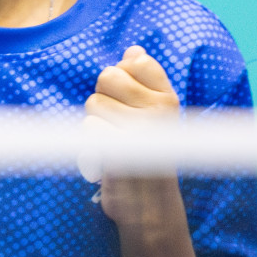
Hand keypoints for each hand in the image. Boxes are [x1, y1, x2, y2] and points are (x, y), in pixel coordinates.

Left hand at [83, 45, 180, 227]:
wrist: (149, 207)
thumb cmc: (147, 156)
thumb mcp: (153, 116)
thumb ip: (145, 83)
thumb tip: (134, 50)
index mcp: (168, 99)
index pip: (136, 61)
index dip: (122, 77)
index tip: (129, 102)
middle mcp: (160, 111)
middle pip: (108, 76)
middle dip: (103, 99)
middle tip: (117, 125)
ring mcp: (142, 130)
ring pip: (93, 103)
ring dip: (94, 123)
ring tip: (113, 142)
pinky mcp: (121, 149)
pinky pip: (88, 127)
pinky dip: (89, 144)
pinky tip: (105, 157)